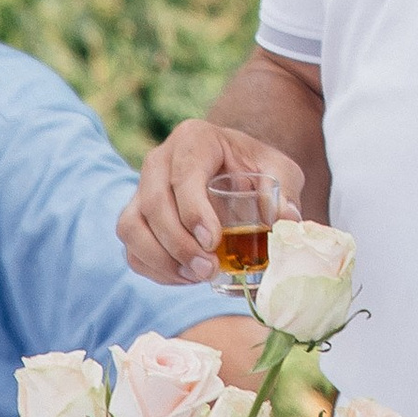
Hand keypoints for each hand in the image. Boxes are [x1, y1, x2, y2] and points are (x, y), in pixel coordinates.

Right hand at [119, 121, 304, 286]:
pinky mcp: (135, 217)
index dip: (193, 212)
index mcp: (194, 139)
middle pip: (153, 204)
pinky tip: (185, 277)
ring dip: (161, 260)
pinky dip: (154, 269)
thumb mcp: (279, 171)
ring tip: (197, 276)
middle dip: (178, 244)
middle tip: (208, 269)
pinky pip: (131, 248)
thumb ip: (284, 191)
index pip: (184, 175)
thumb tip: (287, 220)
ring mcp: (140, 188)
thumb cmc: (256, 168)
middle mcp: (159, 160)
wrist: (235, 168)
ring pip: (132, 227)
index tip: (213, 242)